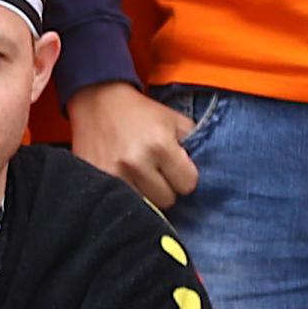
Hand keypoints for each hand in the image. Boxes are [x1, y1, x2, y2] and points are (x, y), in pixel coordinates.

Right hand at [69, 83, 198, 210]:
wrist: (98, 102)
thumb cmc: (141, 112)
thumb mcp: (174, 119)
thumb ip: (195, 143)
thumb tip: (210, 171)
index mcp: (159, 145)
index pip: (188, 185)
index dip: (184, 177)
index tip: (175, 167)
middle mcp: (136, 163)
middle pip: (167, 200)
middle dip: (165, 187)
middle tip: (156, 171)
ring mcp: (113, 175)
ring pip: (146, 206)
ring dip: (146, 194)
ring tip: (140, 174)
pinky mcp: (97, 180)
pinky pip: (123, 201)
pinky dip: (127, 194)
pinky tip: (126, 179)